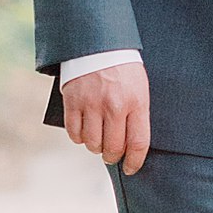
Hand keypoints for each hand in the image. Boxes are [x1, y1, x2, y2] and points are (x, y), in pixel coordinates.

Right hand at [61, 56, 150, 173]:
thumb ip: (137, 115)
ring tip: (98, 139)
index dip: (135, 162)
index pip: (138, 143)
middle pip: (113, 148)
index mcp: (136, 102)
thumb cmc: (123, 69)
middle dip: (113, 156)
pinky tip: (84, 130)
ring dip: (95, 147)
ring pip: (92, 144)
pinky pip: (74, 134)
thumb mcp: (139, 88)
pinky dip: (79, 137)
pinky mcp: (73, 102)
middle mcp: (114, 105)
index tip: (131, 168)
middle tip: (112, 154)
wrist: (98, 43)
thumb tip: (132, 146)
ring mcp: (92, 104)